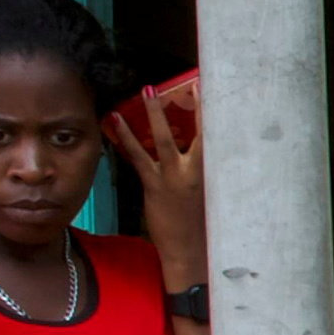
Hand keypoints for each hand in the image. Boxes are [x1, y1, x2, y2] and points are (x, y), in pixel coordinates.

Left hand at [105, 77, 210, 281]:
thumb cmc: (203, 224)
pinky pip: (138, 155)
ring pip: (164, 136)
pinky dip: (126, 136)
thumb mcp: (211, 195)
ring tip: (146, 91)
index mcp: (215, 172)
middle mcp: (198, 170)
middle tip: (189, 84)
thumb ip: (204, 172)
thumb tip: (197, 152)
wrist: (191, 250)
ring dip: (154, 112)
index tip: (212, 92)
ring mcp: (175, 176)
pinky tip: (115, 121)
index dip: (215, 113)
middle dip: (196, 105)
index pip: (218, 136)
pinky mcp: (155, 184)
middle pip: (198, 130)